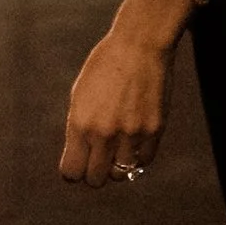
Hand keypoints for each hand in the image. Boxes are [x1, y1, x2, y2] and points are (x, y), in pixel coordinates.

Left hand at [59, 28, 170, 187]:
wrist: (140, 45)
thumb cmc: (106, 67)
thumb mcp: (80, 95)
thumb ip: (79, 128)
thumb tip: (80, 158)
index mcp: (80, 123)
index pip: (71, 172)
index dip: (74, 171)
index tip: (79, 164)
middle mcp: (104, 133)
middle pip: (95, 179)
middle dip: (95, 173)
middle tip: (99, 159)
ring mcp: (130, 134)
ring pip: (120, 174)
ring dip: (117, 165)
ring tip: (118, 147)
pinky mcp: (154, 131)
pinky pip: (143, 162)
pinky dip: (138, 156)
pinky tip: (135, 140)